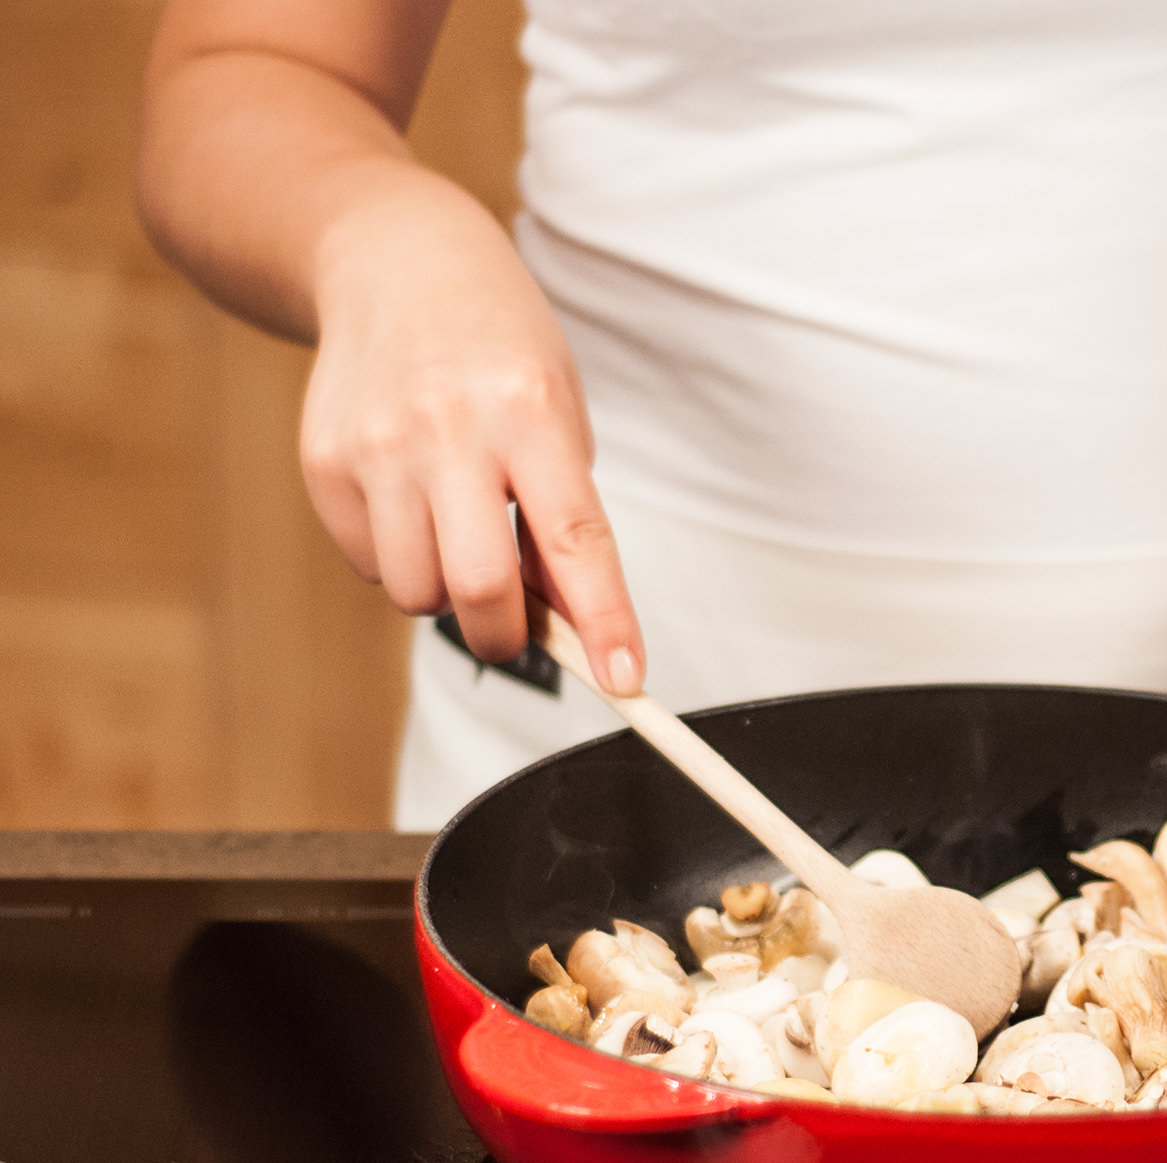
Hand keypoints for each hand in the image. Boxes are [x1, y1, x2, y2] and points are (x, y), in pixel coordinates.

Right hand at [298, 186, 643, 691]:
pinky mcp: (323, 461)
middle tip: (519, 627)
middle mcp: (450, 428)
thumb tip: (567, 625)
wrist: (395, 263)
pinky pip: (368, 564)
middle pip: (479, 586)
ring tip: (459, 532)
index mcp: (531, 411)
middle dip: (507, 634)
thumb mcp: (559, 412)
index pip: (576, 540)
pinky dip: (398, 560)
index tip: (626, 679)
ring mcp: (378, 446)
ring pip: (416, 591)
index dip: (603, 620)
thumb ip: (564, 516)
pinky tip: (411, 503)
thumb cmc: (499, 351)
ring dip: (447, 594)